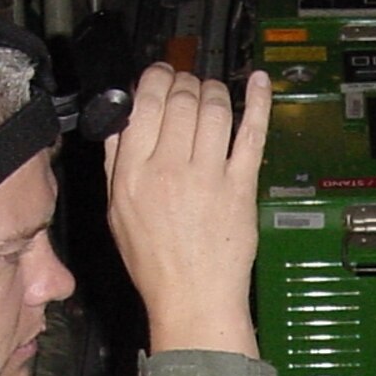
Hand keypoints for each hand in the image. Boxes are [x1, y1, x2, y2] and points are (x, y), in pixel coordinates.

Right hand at [103, 65, 271, 356]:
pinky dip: (258, 103)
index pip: (146, 103)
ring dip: (214, 91)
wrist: (193, 299)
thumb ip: (116, 161)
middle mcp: (170, 170)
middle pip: (181, 99)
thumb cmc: (156, 263)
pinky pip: (252, 134)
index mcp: (134, 173)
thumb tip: (122, 117)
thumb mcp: (117, 212)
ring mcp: (209, 177)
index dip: (156, 78)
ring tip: (212, 93)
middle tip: (188, 86)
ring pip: (214, 109)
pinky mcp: (241, 187)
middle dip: (186, 82)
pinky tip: (258, 82)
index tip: (161, 76)